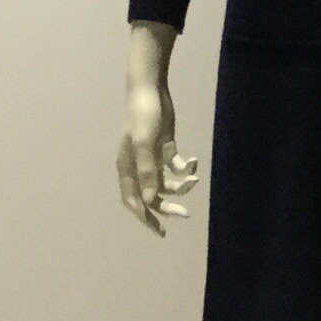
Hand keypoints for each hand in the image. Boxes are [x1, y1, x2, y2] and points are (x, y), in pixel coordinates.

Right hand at [120, 21, 197, 235]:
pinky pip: (174, 166)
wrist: (150, 89)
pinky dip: (184, 167)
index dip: (145, 218)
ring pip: (165, 182)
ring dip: (180, 184)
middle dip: (167, 206)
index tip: (160, 232)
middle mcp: (137, 166)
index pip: (133, 201)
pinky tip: (194, 162)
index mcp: (127, 168)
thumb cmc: (143, 115)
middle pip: (151, 196)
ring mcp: (151, 157)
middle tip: (185, 214)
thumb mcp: (145, 144)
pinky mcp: (164, 148)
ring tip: (193, 179)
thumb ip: (148, 172)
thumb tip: (151, 201)